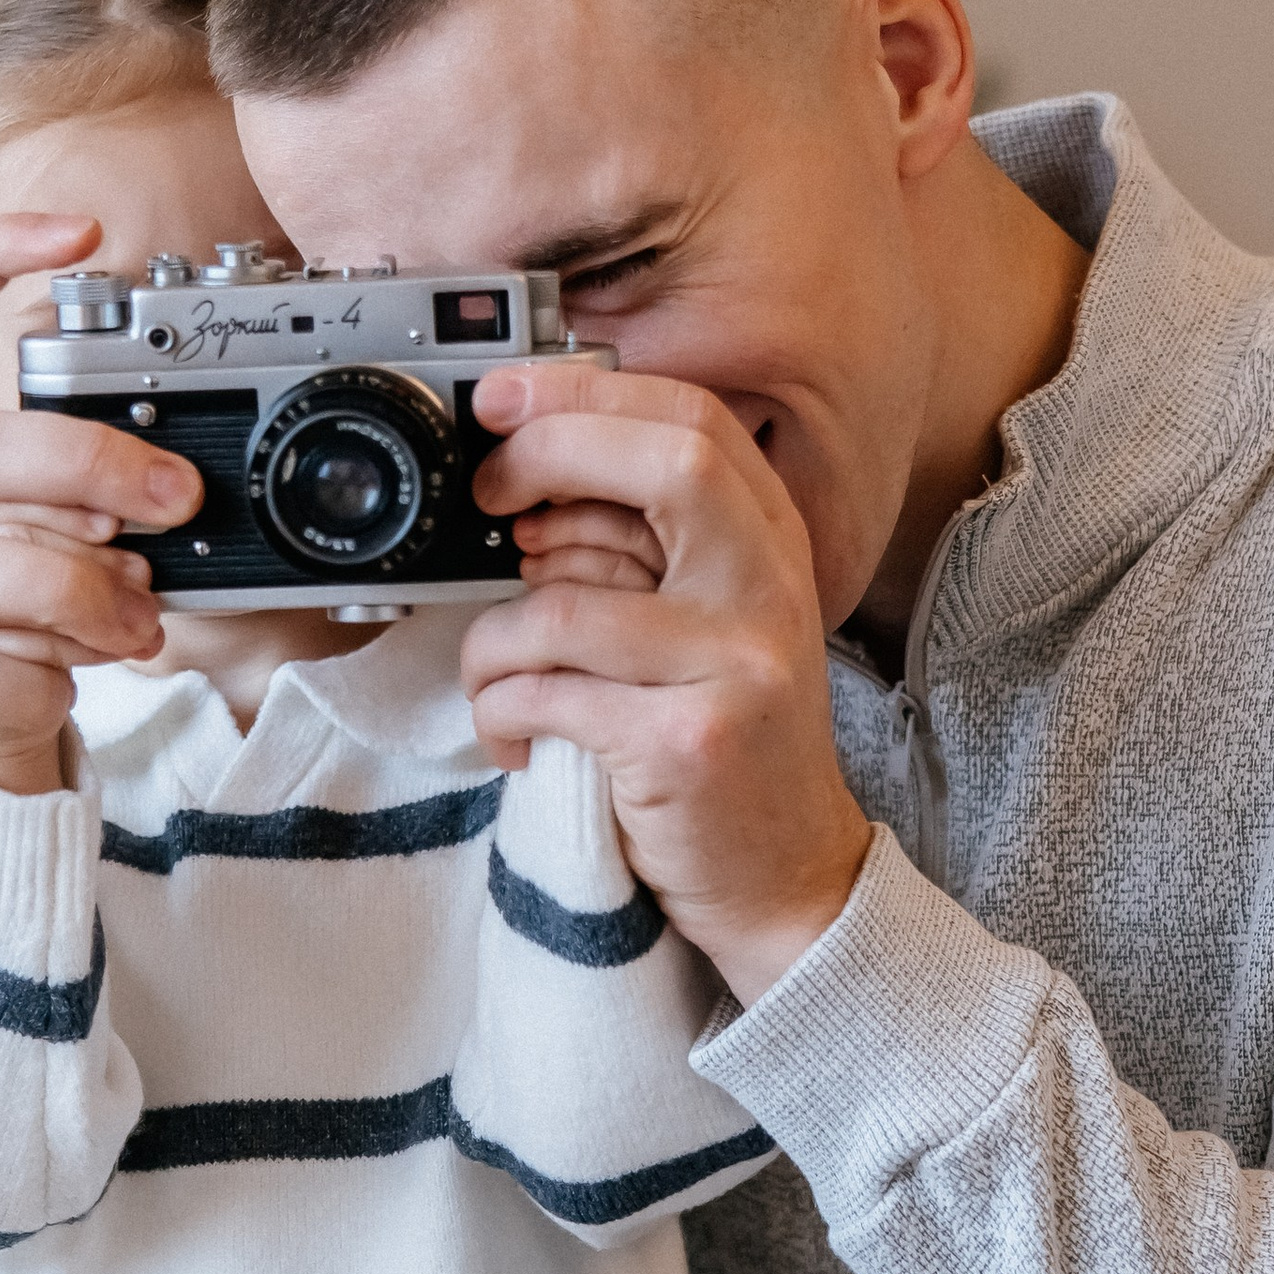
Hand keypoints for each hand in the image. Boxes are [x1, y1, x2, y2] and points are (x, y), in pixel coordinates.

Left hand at [461, 362, 871, 1002]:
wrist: (787, 879)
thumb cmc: (725, 748)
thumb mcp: (707, 626)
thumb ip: (645, 548)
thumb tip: (529, 474)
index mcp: (772, 546)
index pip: (693, 422)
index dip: (589, 394)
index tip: (507, 402)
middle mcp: (769, 594)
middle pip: (665, 467)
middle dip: (548, 458)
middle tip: (486, 497)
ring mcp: (737, 667)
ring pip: (565, 606)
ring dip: (492, 645)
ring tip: (499, 683)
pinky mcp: (686, 744)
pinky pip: (546, 695)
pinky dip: (501, 716)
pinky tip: (520, 743)